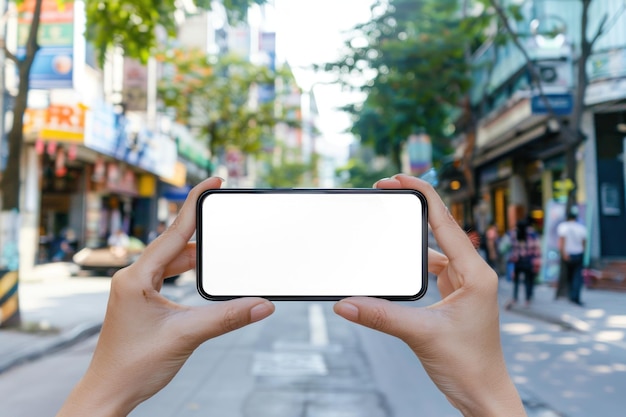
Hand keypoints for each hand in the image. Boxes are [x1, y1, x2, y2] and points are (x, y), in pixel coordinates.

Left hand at [57, 177, 274, 416]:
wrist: (109, 392)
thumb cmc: (135, 366)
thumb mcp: (187, 336)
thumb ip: (227, 317)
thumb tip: (263, 305)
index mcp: (136, 277)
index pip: (172, 232)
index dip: (194, 203)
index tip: (212, 180)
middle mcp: (133, 277)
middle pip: (174, 243)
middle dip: (201, 230)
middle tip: (225, 215)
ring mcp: (135, 288)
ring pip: (171, 260)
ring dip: (197, 255)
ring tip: (222, 250)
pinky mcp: (141, 299)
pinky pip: (168, 274)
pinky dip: (188, 271)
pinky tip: (203, 275)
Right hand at [333, 174, 525, 416]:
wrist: (483, 393)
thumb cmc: (468, 365)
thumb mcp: (420, 335)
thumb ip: (380, 316)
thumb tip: (343, 303)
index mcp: (476, 273)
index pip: (446, 221)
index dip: (422, 194)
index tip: (397, 179)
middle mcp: (473, 273)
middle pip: (440, 228)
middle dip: (413, 208)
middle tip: (384, 192)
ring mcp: (464, 284)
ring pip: (434, 249)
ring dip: (411, 237)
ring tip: (386, 224)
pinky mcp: (455, 295)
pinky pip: (431, 269)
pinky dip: (412, 262)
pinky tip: (395, 263)